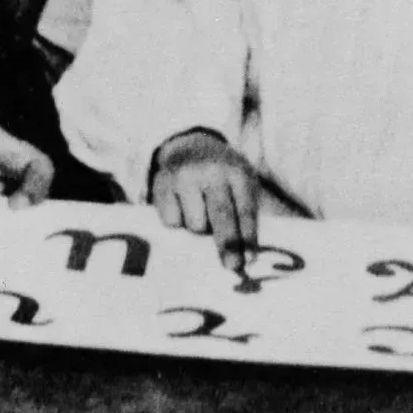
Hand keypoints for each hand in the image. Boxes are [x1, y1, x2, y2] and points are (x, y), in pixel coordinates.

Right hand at [151, 127, 259, 271]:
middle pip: (221, 216)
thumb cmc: (223, 178)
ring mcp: (184, 176)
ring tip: (202, 216)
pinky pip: (171, 221)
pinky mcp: (161, 183)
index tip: (250, 261)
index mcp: (237, 172)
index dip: (248, 238)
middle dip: (228, 245)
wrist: (190, 146)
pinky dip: (178, 223)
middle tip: (232, 266)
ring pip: (195, 224)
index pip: (245, 210)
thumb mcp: (241, 185)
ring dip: (200, 230)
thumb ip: (246, 216)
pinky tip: (182, 209)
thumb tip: (249, 257)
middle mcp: (211, 171)